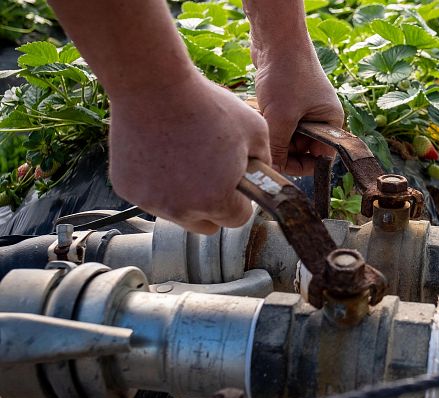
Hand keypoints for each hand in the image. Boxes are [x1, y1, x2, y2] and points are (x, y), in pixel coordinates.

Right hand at [108, 74, 270, 234]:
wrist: (153, 86)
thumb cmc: (206, 105)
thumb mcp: (255, 130)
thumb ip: (264, 162)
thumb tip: (262, 177)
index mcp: (216, 200)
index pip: (236, 220)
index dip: (240, 201)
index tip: (236, 185)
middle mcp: (181, 209)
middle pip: (205, 224)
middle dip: (213, 206)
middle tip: (212, 175)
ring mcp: (150, 201)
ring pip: (177, 212)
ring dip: (184, 196)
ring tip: (186, 158)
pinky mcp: (127, 189)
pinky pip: (150, 195)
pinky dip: (157, 183)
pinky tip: (162, 153)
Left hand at [253, 46, 343, 174]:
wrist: (276, 38)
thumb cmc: (288, 74)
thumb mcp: (282, 117)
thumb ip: (278, 148)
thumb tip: (273, 172)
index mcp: (331, 123)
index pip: (321, 158)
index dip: (301, 165)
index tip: (280, 165)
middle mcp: (320, 117)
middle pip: (301, 149)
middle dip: (282, 148)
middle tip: (266, 141)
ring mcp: (303, 108)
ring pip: (286, 135)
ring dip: (272, 133)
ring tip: (261, 121)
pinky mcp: (287, 100)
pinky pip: (278, 121)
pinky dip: (267, 120)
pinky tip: (258, 110)